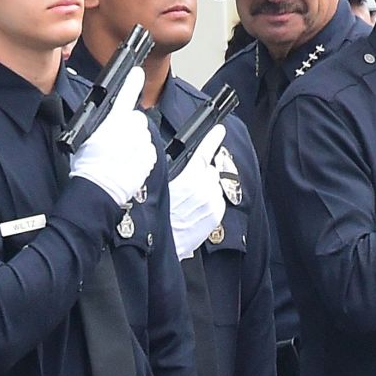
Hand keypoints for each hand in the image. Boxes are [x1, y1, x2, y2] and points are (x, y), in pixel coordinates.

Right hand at [68, 69, 160, 206]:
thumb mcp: (86, 138)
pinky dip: (141, 155)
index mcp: (114, 120)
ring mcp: (142, 143)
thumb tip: (104, 125)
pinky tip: (128, 163)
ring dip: (135, 141)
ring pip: (143, 135)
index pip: (126, 95)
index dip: (132, 82)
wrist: (99, 188)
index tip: (137, 73)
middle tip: (116, 141)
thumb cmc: (88, 166)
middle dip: (129, 126)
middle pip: (136, 119)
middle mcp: (132, 129)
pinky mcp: (149, 158)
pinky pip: (148, 150)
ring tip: (120, 156)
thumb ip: (100, 126)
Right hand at [167, 125, 228, 258]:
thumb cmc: (156, 217)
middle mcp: (203, 191)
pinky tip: (195, 207)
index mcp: (188, 181)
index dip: (212, 139)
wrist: (163, 245)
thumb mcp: (159, 186)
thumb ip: (172, 170)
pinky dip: (209, 198)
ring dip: (205, 185)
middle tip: (186, 182)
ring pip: (214, 183)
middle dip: (201, 171)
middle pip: (209, 169)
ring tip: (188, 198)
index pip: (204, 154)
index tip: (219, 130)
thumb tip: (183, 161)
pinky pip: (217, 198)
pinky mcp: (215, 216)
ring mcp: (211, 204)